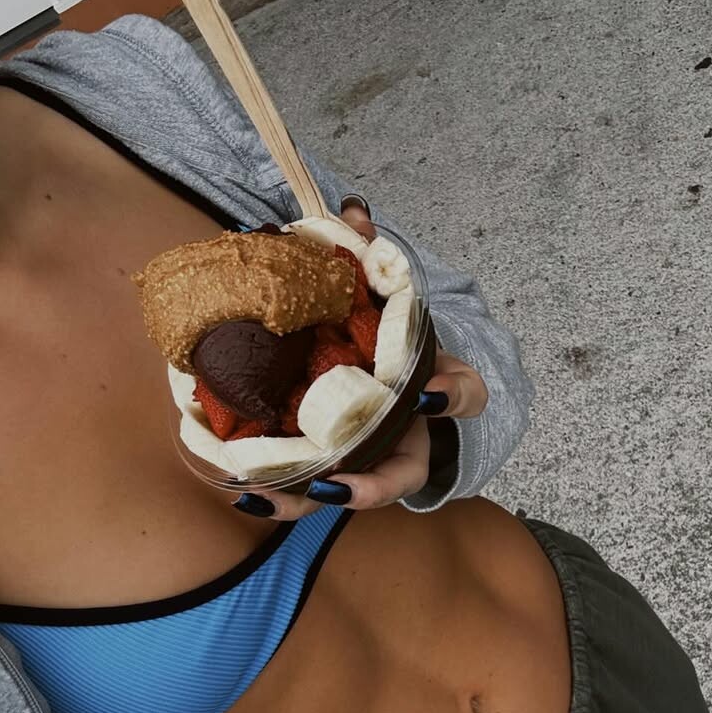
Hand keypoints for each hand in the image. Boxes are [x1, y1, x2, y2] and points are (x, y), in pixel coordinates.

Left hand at [232, 200, 487, 519]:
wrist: (360, 366)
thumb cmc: (376, 339)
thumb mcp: (378, 297)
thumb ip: (369, 256)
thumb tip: (353, 212)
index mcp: (429, 390)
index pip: (465, 396)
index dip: (452, 399)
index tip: (426, 394)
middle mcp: (403, 437)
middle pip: (401, 474)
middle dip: (371, 486)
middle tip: (332, 481)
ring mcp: (363, 460)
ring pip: (346, 496)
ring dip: (308, 500)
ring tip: (267, 495)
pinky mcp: (323, 468)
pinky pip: (305, 491)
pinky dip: (280, 495)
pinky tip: (246, 491)